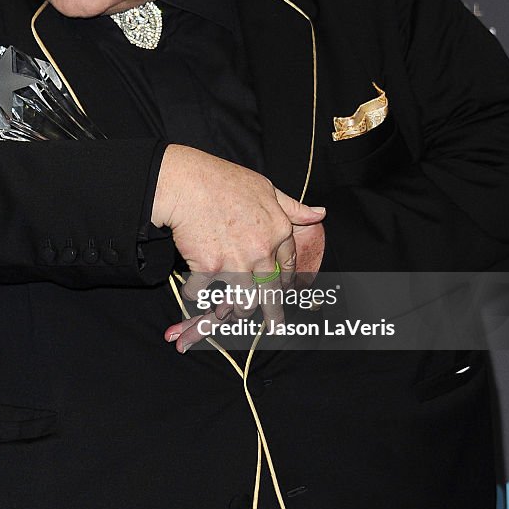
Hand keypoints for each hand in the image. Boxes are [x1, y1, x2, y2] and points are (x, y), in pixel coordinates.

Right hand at [152, 145, 324, 351]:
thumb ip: (293, 207)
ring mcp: (235, 262)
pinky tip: (192, 292)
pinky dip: (195, 295)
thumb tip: (319, 214)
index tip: (285, 289)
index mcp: (278, 231)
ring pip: (243, 301)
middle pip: (271, 292)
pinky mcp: (208, 268)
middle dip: (274, 314)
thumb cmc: (225, 181)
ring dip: (237, 309)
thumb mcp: (267, 189)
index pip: (288, 265)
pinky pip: (202, 293)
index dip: (286, 279)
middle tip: (275, 327)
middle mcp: (260, 251)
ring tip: (231, 312)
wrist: (188, 183)